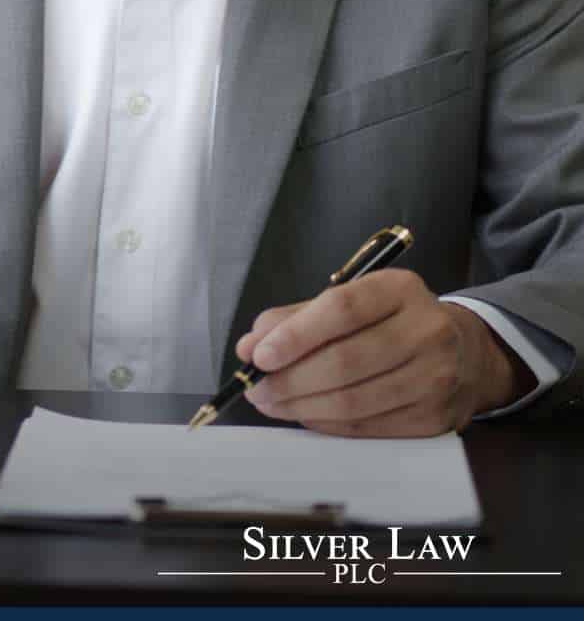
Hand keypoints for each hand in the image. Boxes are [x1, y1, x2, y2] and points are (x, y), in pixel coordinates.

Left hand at [234, 269, 535, 436]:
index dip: (294, 335)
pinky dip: (325, 423)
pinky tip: (304, 414)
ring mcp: (436, 377)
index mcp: (400, 289)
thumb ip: (296, 319)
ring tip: (271, 402)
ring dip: (299, 406)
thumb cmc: (390, 323)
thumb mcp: (350, 301)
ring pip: (352, 401)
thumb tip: (250, 346)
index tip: (257, 355)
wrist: (465, 353)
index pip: (342, 310)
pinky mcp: (435, 418)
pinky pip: (365, 426)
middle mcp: (427, 330)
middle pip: (344, 361)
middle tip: (255, 387)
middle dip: (288, 379)